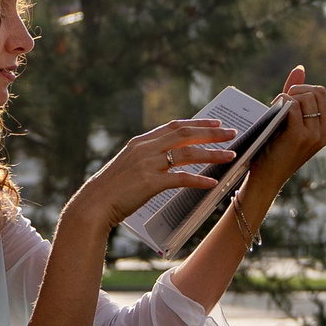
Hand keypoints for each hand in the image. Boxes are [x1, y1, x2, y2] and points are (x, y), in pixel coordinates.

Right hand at [67, 118, 237, 228]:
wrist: (93, 204)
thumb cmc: (111, 188)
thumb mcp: (128, 165)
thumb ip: (146, 157)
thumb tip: (166, 156)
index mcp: (141, 142)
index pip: (174, 126)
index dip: (198, 123)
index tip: (216, 121)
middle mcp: (145, 148)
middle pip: (185, 135)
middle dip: (211, 133)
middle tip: (232, 133)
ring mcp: (147, 165)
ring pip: (186, 154)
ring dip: (211, 154)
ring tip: (230, 156)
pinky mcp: (149, 183)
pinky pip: (180, 179)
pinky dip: (198, 179)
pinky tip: (212, 182)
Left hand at [263, 66, 325, 181]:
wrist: (267, 177)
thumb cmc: (276, 147)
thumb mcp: (290, 119)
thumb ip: (296, 95)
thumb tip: (300, 68)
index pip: (321, 93)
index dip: (302, 91)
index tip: (287, 101)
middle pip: (317, 91)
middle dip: (296, 90)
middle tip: (280, 102)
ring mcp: (315, 135)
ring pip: (306, 97)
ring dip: (287, 97)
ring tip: (275, 108)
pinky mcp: (300, 136)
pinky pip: (293, 106)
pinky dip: (281, 103)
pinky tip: (272, 110)